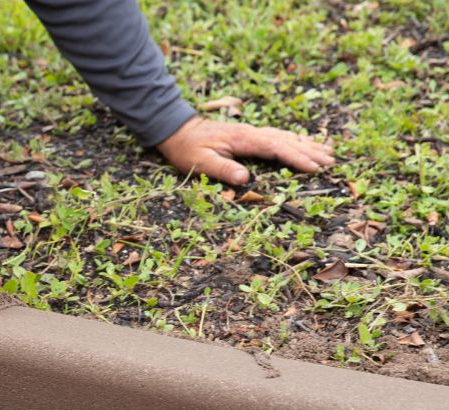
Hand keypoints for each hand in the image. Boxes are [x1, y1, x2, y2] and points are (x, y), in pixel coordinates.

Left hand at [157, 117, 334, 185]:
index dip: (296, 158)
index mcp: (243, 139)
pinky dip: (295, 141)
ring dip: (307, 145)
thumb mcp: (199, 162)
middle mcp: (252, 133)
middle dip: (310, 151)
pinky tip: (306, 144)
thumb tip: (244, 178)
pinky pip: (278, 137)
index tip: (314, 168)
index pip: (276, 148)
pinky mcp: (251, 135)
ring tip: (329, 153)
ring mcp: (252, 132)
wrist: (178, 130)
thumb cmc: (187, 149)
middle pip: (287, 141)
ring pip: (286, 137)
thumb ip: (222, 169)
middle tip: (332, 162)